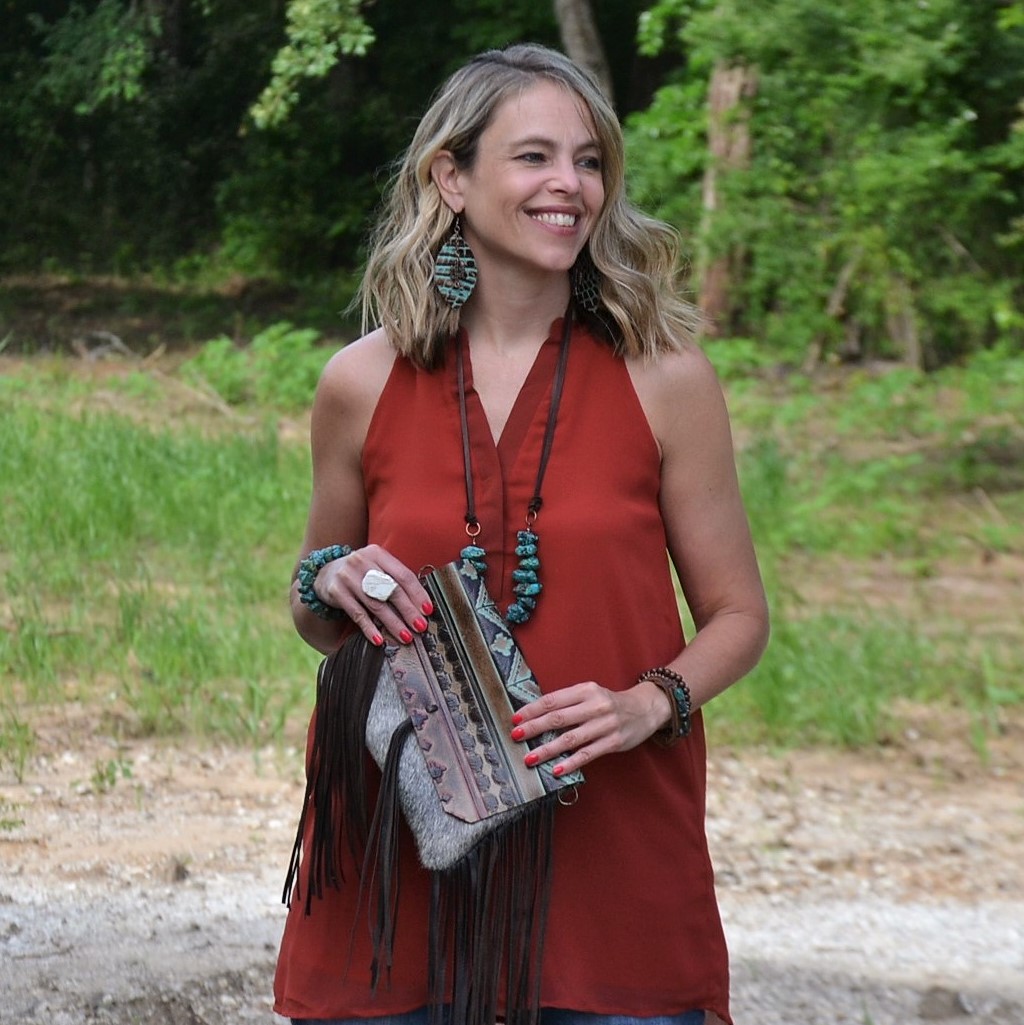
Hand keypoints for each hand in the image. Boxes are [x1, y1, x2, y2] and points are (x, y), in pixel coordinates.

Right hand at [311, 544, 433, 645]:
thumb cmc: (360, 573)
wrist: (325, 573)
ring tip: (405, 636)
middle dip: (408, 610)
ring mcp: (348, 576)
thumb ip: (394, 579)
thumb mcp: (376, 567)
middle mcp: (362, 562)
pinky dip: (369, 628)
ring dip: (392, 623)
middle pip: (391, 590)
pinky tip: (379, 639)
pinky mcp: (336, 591)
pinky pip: (357, 613)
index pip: (403, 575)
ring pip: (375, 604)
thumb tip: (420, 604)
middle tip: (420, 626)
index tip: (428, 610)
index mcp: (378, 553)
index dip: (417, 594)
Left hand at [509, 678, 670, 776]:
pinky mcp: (613, 742)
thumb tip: (536, 715)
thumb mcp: (590, 694)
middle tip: (515, 736)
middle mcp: (595, 705)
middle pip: (559, 718)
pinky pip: (588, 754)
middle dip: (534, 728)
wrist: (645, 709)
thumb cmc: (610, 703)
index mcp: (586, 690)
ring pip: (571, 739)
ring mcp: (605, 724)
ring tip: (530, 758)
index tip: (515, 719)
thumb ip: (568, 702)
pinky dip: (571, 763)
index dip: (532, 710)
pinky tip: (556, 770)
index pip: (553, 700)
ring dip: (547, 750)